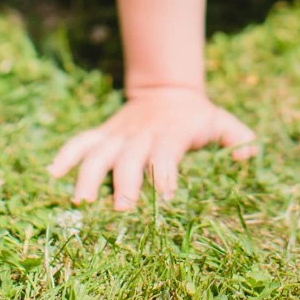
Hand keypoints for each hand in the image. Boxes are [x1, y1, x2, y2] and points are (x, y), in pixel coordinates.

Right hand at [47, 86, 258, 209]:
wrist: (168, 90)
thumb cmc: (197, 118)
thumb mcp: (220, 122)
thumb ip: (239, 138)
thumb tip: (248, 156)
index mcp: (171, 133)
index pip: (167, 151)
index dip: (165, 171)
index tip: (164, 196)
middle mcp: (142, 134)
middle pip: (130, 156)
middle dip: (125, 180)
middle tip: (122, 208)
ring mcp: (120, 134)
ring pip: (100, 151)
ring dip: (88, 174)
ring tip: (80, 202)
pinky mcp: (104, 135)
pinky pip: (81, 141)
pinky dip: (66, 154)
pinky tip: (52, 173)